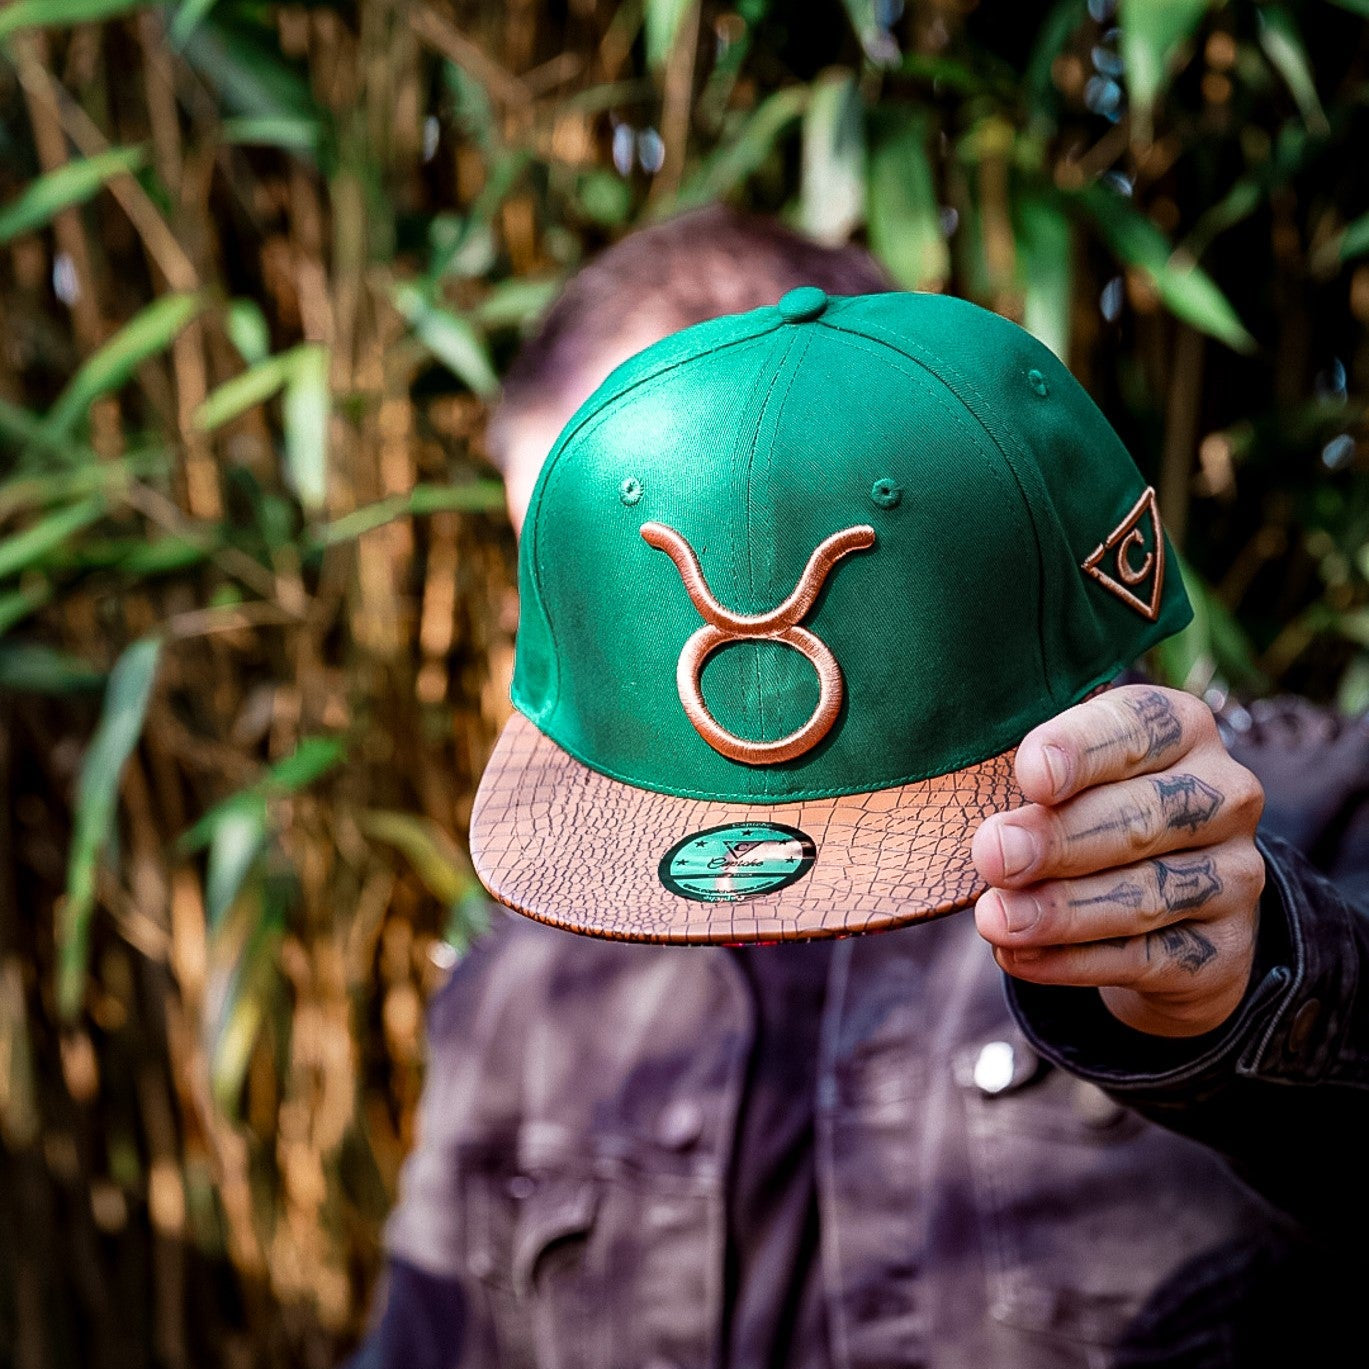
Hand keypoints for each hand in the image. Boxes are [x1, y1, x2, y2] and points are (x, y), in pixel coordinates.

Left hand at [971, 685, 1266, 1037]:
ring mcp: (1234, 876)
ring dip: (1061, 910)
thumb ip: (1028, 780)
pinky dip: (1073, 961)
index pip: (1139, 726)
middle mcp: (1224, 795)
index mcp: (1181, 730)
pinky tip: (1018, 956)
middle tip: (992, 854)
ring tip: (994, 919)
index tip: (1030, 776)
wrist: (1174, 909)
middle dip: (1059, 839)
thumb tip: (969, 807)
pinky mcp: (1222, 951)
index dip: (1083, 749)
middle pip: (1142, 816)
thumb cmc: (1091, 813)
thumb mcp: (1064, 778)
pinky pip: (1144, 960)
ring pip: (1146, 895)